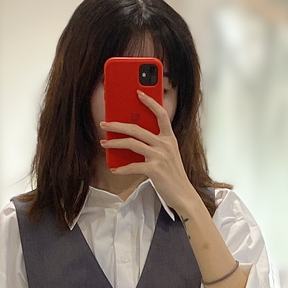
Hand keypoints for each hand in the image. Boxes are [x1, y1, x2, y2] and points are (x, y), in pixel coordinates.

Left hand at [99, 93, 198, 216]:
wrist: (183, 194)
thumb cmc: (173, 175)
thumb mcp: (168, 155)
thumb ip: (156, 144)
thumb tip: (135, 138)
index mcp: (170, 138)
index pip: (161, 114)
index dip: (150, 102)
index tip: (138, 93)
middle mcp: (165, 144)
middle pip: (137, 128)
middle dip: (118, 125)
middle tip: (105, 124)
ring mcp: (159, 156)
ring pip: (132, 143)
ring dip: (114, 143)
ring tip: (104, 143)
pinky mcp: (154, 169)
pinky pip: (133, 166)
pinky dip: (122, 168)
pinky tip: (115, 169)